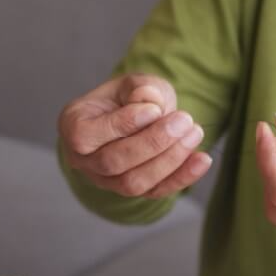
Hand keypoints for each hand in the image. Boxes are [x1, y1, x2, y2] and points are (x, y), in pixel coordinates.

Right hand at [58, 73, 212, 198]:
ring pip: (133, 183)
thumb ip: (140, 89)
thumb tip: (151, 103)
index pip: (88, 135)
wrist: (135, 116)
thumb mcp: (132, 83)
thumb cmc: (127, 97)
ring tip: (194, 133)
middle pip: (113, 162)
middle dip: (152, 142)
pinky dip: (181, 178)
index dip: (124, 124)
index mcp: (73, 126)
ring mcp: (106, 181)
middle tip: (184, 121)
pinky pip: (155, 192)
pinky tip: (202, 159)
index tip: (154, 109)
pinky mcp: (132, 191)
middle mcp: (83, 160)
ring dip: (169, 160)